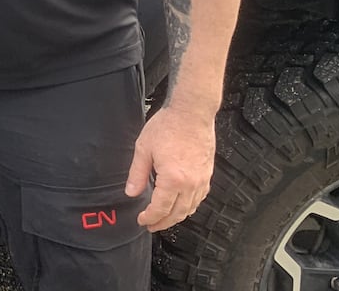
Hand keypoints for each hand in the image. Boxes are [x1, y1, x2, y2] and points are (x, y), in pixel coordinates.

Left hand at [125, 105, 215, 231]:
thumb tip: (131, 192)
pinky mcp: (208, 174)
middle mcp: (190, 184)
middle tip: (151, 225)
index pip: (160, 208)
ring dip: (177, 217)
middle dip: (163, 222)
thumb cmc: (167, 126)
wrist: (192, 113)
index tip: (142, 220)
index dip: (150, 217)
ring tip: (164, 219)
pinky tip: (182, 205)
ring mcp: (202, 180)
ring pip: (190, 208)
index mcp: (173, 179)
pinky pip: (200, 198)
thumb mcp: (144, 149)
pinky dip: (189, 206)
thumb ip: (137, 174)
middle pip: (177, 213)